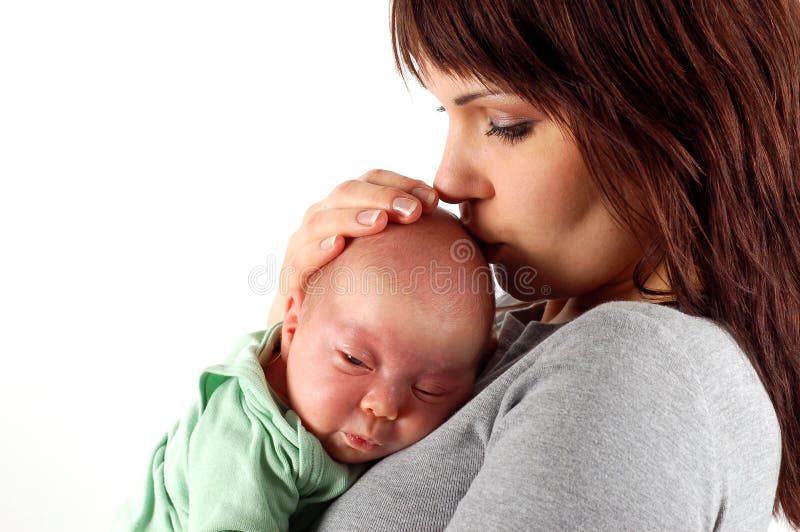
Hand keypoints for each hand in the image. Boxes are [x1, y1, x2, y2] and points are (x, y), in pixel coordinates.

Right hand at [267, 169, 438, 325]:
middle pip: (349, 192)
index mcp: (346, 205)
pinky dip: (317, 249)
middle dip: (383, 197)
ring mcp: (302, 242)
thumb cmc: (355, 279)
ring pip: (323, 218)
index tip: (433, 198)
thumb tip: (453, 230)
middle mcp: (321, 215)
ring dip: (353, 217)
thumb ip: (407, 236)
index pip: (373, 179)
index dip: (402, 182)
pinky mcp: (290, 272)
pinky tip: (337, 246)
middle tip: (414, 210)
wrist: (310, 316)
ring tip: (380, 222)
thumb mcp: (382, 253)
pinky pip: (301, 257)